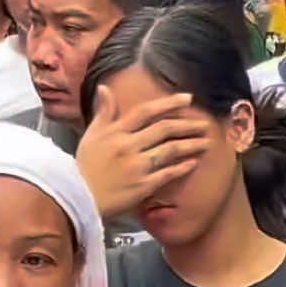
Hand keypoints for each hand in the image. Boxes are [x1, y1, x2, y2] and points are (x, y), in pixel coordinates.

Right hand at [77, 85, 209, 221]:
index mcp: (116, 132)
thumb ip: (103, 112)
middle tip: (205, 124)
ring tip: (207, 142)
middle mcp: (128, 146)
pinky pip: (167, 174)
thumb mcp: (91, 135)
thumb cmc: (85, 167)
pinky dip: (182, 167)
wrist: (78, 198)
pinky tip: (194, 162)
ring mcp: (136, 166)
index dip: (169, 103)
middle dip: (187, 125)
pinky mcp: (142, 186)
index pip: (146, 112)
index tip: (188, 99)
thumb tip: (104, 88)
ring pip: (170, 150)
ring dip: (191, 144)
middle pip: (164, 129)